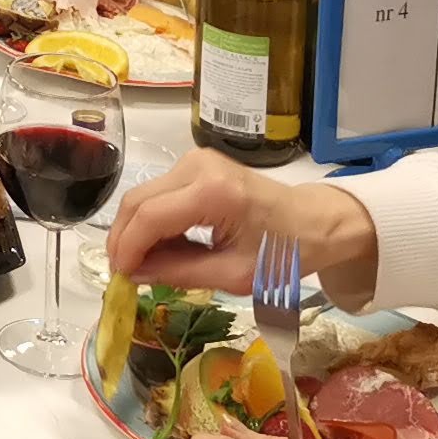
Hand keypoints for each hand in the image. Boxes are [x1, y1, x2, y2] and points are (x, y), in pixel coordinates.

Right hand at [105, 147, 381, 301]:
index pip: (150, 217)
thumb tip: (134, 274)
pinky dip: (152, 221)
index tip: (120, 278)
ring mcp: (195, 160)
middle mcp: (197, 165)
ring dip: (136, 231)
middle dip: (124, 239)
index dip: (127, 248)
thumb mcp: (234, 275)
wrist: (317, 222)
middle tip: (124, 274)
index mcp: (213, 192)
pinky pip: (159, 193)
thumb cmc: (284, 254)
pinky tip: (160, 246)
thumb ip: (180, 273)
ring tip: (142, 265)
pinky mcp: (195, 164)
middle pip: (138, 201)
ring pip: (143, 196)